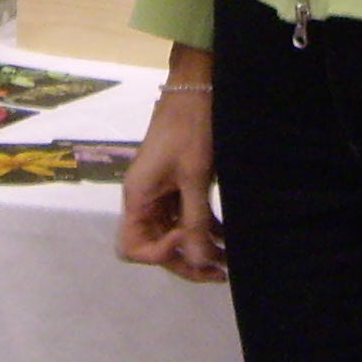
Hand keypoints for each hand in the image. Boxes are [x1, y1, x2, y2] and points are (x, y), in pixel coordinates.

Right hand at [117, 53, 224, 281]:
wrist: (197, 88)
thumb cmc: (190, 129)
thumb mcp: (194, 177)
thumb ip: (195, 221)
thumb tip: (200, 261)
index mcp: (138, 198)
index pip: (132, 248)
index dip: (159, 255)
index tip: (186, 239)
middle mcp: (144, 200)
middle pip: (155, 247)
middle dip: (185, 262)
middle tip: (218, 273)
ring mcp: (161, 194)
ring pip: (173, 235)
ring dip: (198, 250)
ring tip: (229, 264)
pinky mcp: (178, 186)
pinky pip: (186, 218)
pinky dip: (205, 230)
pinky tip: (228, 239)